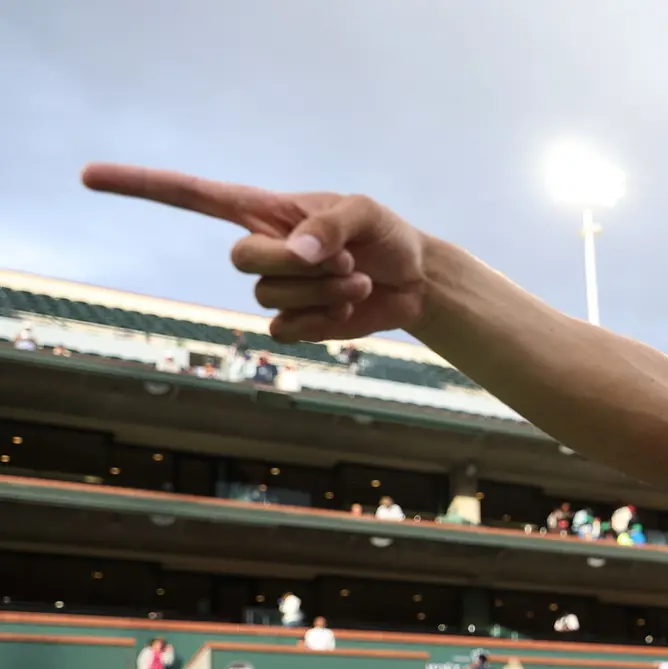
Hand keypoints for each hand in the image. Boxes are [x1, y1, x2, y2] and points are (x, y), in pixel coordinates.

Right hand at [81, 164, 427, 342]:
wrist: (414, 281)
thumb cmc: (386, 235)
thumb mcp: (365, 213)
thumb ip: (328, 225)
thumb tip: (295, 250)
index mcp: (264, 210)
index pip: (191, 196)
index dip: (140, 186)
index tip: (89, 176)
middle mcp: (261, 248)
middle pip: (240, 260)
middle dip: (293, 264)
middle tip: (344, 259)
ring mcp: (275, 289)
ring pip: (269, 297)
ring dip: (323, 291)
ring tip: (357, 278)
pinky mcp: (294, 323)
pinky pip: (286, 330)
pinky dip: (324, 320)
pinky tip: (349, 306)